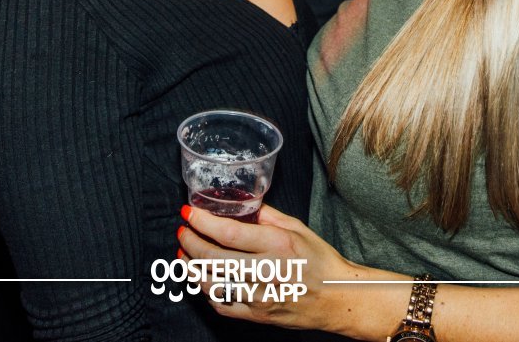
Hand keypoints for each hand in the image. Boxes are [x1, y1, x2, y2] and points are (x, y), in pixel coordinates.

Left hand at [178, 203, 375, 333]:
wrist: (336, 298)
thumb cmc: (319, 260)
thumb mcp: (297, 228)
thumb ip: (267, 215)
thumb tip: (242, 204)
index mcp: (277, 245)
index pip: (229, 233)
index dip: (203, 222)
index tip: (188, 212)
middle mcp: (266, 271)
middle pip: (214, 258)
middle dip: (190, 241)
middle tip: (182, 230)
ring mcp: (259, 297)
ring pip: (212, 283)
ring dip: (191, 267)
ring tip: (183, 254)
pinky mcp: (257, 315)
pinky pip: (222, 304)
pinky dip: (206, 291)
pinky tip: (201, 279)